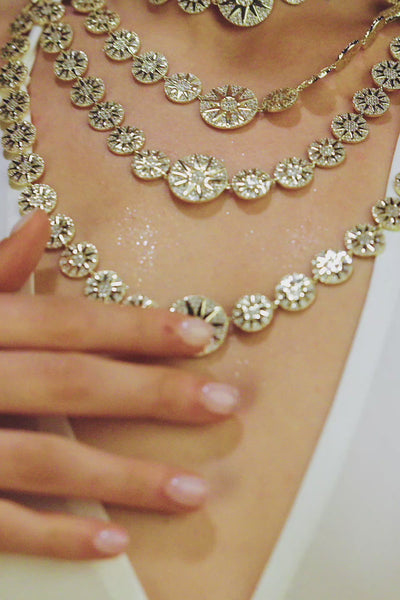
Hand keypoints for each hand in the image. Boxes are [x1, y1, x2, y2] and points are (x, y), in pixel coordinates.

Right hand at [0, 210, 240, 559]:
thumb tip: (40, 222)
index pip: (70, 322)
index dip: (138, 328)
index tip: (202, 336)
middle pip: (75, 386)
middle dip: (154, 396)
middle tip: (225, 404)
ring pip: (49, 462)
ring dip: (125, 478)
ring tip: (192, 491)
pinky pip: (1, 526)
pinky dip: (58, 536)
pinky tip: (113, 540)